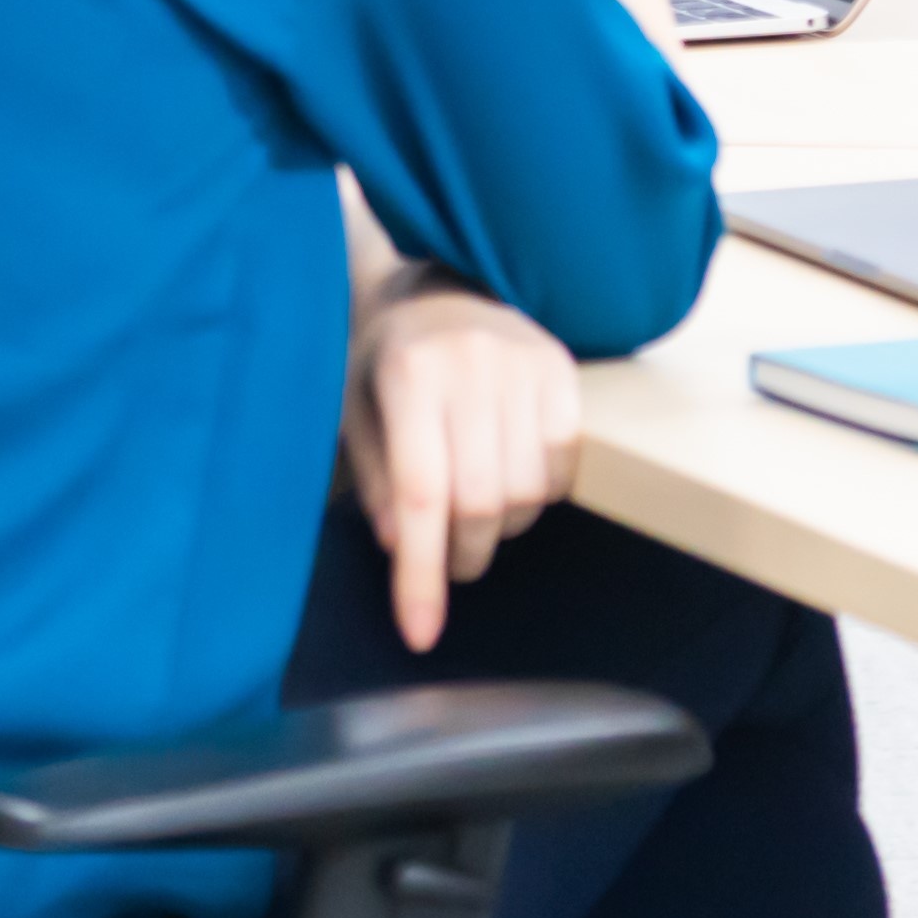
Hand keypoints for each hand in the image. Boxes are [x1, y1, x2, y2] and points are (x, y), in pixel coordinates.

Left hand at [344, 272, 585, 651]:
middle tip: (452, 564)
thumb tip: (402, 545)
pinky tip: (513, 482)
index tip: (421, 633)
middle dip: (464, 556)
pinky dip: (540, 493)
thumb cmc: (383, 360)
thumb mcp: (354, 414)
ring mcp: (525, 365)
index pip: (421, 497)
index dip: (421, 574)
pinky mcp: (562, 369)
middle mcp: (472, 367)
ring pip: (527, 491)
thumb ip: (379, 479)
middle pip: (481, 502)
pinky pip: (562, 463)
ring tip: (477, 518)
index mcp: (408, 377)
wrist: (438, 284)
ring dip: (503, 528)